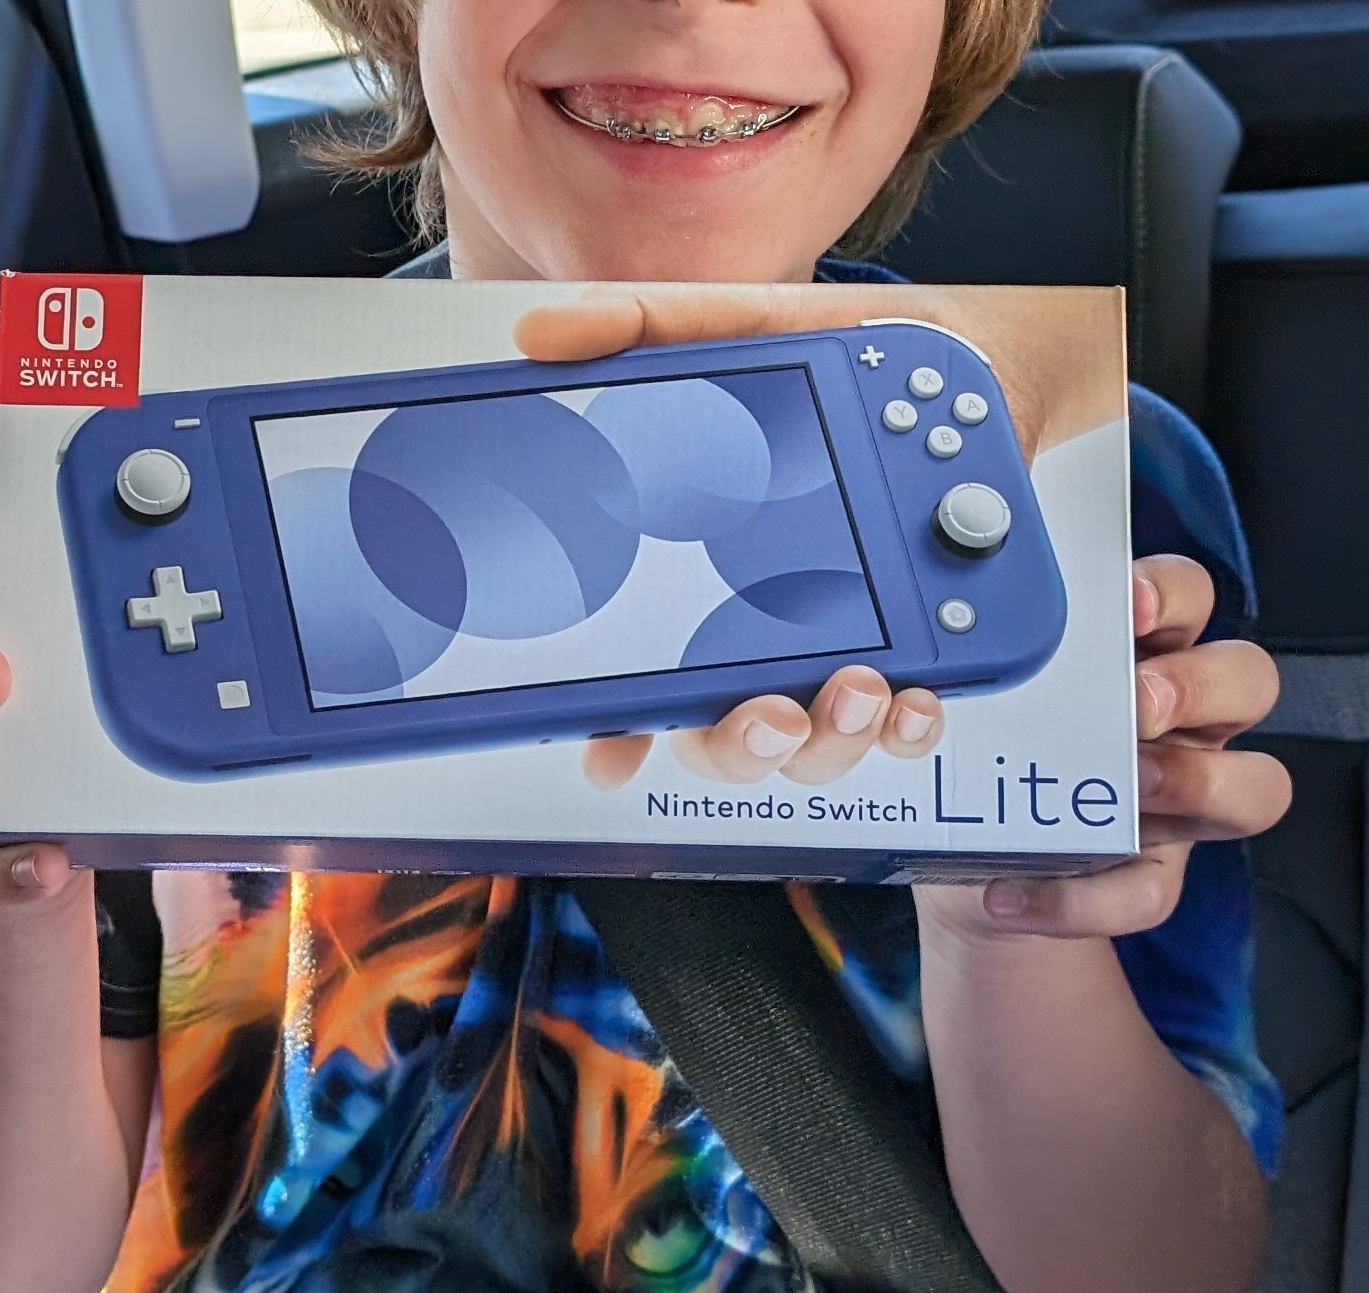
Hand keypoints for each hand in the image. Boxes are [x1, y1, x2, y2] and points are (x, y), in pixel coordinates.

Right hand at [514, 287, 968, 789]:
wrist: (961, 354)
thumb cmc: (840, 360)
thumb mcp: (739, 330)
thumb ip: (645, 331)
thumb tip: (542, 335)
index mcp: (694, 587)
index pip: (637, 683)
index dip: (614, 733)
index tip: (610, 753)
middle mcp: (758, 639)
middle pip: (725, 742)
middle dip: (742, 745)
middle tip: (769, 712)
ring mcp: (835, 655)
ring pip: (813, 749)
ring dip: (829, 740)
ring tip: (860, 689)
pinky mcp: (916, 653)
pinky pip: (902, 725)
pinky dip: (908, 727)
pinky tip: (915, 698)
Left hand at [919, 554, 1291, 941]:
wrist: (953, 859)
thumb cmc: (978, 754)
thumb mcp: (969, 705)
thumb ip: (972, 673)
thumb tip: (922, 659)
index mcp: (1138, 653)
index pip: (1189, 598)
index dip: (1169, 592)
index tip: (1125, 602)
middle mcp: (1180, 720)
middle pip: (1247, 678)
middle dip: (1198, 684)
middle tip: (1136, 701)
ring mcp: (1179, 799)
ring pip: (1255, 786)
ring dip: (1198, 784)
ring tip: (1127, 788)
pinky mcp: (1151, 873)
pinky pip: (1149, 892)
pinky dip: (1081, 901)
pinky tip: (1011, 894)